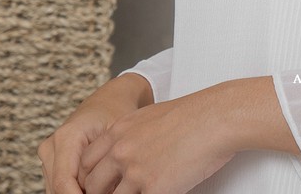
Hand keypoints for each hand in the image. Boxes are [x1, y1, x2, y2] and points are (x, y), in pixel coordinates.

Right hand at [39, 73, 153, 193]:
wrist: (109, 101)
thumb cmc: (117, 115)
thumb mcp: (118, 138)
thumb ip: (105, 166)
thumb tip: (103, 191)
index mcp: (67, 137)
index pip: (63, 182)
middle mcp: (51, 146)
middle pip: (58, 188)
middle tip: (107, 191)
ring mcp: (48, 154)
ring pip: (56, 189)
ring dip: (77, 192)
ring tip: (105, 186)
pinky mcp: (50, 161)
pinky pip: (59, 185)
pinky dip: (75, 189)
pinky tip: (96, 184)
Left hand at [77, 76, 298, 193]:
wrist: (215, 118)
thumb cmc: (192, 115)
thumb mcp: (151, 116)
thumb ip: (131, 136)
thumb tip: (124, 158)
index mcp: (119, 130)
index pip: (86, 162)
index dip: (91, 177)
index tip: (101, 184)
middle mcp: (121, 150)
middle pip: (92, 185)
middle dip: (100, 193)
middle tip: (115, 192)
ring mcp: (135, 171)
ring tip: (140, 190)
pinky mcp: (153, 188)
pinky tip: (158, 191)